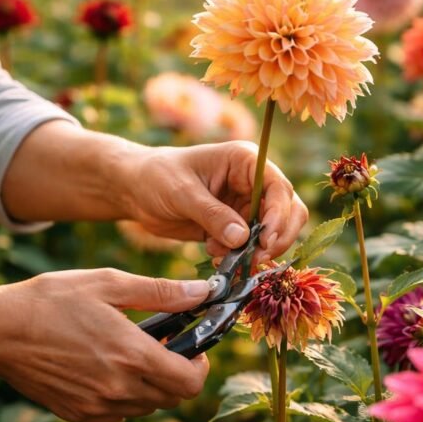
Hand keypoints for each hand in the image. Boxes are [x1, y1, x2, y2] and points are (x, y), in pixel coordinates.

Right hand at [0, 269, 211, 421]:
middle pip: (172, 398)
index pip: (191, 381)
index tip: (194, 348)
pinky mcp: (77, 414)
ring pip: (145, 407)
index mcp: (132, 355)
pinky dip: (122, 397)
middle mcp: (118, 388)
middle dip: (176, 373)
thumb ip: (160, 291)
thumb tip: (202, 291)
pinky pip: (117, 414)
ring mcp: (96, 406)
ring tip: (129, 355)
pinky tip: (103, 369)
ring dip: (149, 386)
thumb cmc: (49, 300)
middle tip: (161, 346)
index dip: (201, 366)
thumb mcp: (107, 283)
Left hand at [129, 141, 307, 264]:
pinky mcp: (234, 226)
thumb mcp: (181, 193)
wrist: (135, 190)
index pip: (279, 188)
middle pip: (287, 212)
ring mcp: (245, 205)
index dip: (279, 216)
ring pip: (271, 233)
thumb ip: (212, 215)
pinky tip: (211, 251)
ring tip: (222, 255)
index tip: (266, 241)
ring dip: (254, 250)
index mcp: (245, 161)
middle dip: (275, 238)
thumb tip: (242, 238)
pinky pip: (249, 245)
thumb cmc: (156, 178)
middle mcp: (252, 182)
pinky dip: (237, 254)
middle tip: (256, 259)